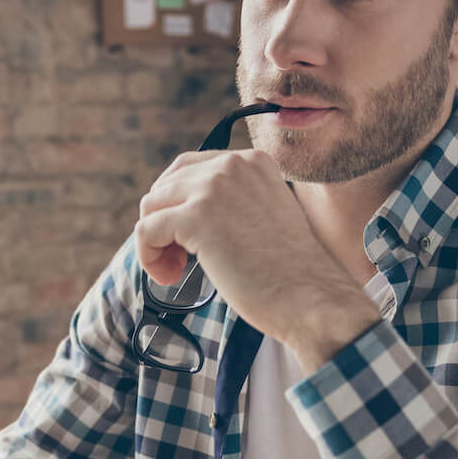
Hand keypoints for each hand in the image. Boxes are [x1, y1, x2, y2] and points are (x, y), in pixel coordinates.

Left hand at [136, 149, 377, 371]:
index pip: (190, 168)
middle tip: (179, 258)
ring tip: (175, 269)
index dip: (178, 203)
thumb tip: (180, 212)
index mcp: (252, 161)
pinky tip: (170, 277)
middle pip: (166, 184)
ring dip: (155, 241)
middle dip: (163, 221)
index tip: (187, 237)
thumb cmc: (289, 272)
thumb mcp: (262, 215)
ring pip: (151, 205)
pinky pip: (147, 230)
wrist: (310, 297)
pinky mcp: (197, 217)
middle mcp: (232, 165)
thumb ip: (230, 202)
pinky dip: (149, 257)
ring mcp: (214, 188)